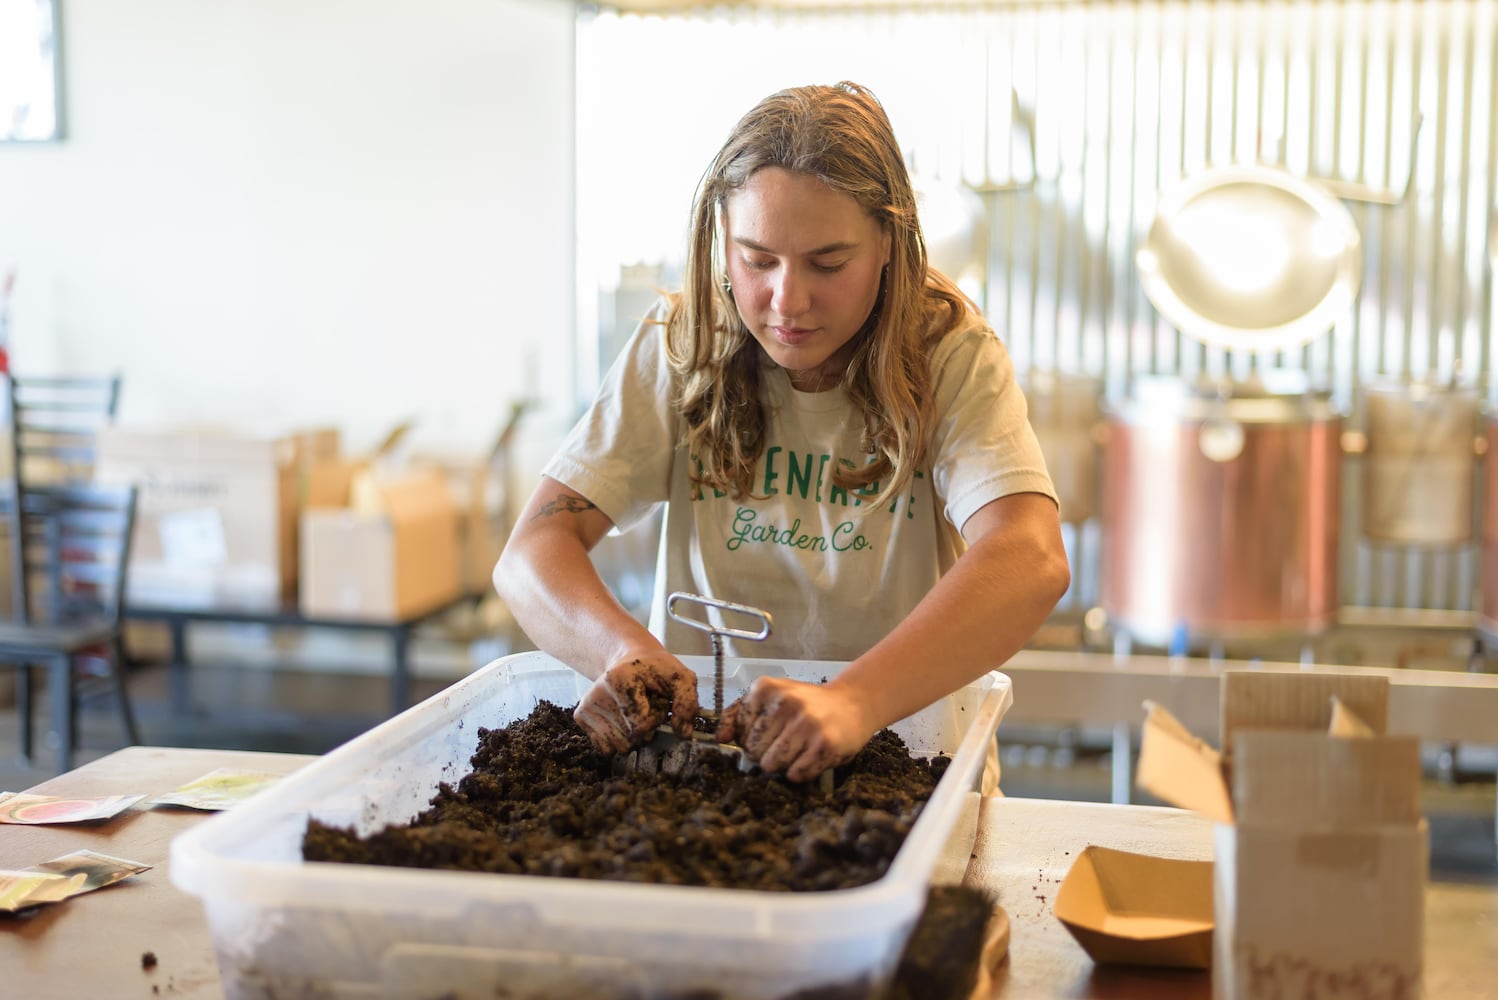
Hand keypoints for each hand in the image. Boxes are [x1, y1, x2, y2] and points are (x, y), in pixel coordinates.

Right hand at [574, 653, 700, 753]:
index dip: (655, 718)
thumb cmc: (654, 671)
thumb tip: (683, 733)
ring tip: (634, 712)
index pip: (641, 724)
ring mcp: (587, 706)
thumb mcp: (679, 677)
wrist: (627, 660)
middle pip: (630, 738)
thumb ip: (687, 703)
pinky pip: (605, 748)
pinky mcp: (580, 717)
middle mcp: (597, 693)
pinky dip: (618, 739)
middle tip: (645, 706)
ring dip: (632, 735)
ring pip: (618, 746)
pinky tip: (621, 719)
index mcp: (619, 679)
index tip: (656, 701)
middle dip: (645, 728)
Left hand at [717, 677, 876, 782]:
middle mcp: (786, 702)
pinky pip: (796, 774)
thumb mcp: (773, 698)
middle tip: (786, 742)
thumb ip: (740, 714)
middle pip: (753, 751)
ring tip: (797, 750)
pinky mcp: (825, 744)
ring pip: (771, 765)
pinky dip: (799, 772)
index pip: (739, 732)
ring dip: (782, 765)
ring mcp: (807, 723)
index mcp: (766, 688)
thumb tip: (721, 738)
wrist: (852, 704)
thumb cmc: (807, 705)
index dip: (751, 739)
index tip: (770, 733)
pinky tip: (809, 757)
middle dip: (766, 754)